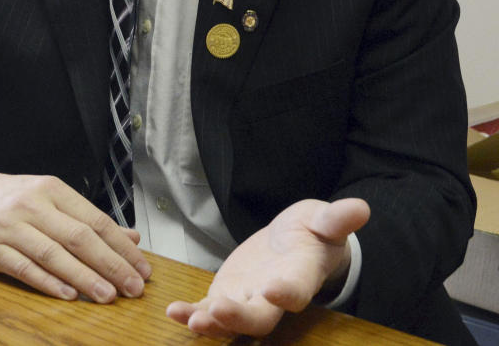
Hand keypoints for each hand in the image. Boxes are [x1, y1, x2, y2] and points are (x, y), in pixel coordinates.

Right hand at [0, 158, 150, 302]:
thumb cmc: (11, 199)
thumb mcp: (49, 199)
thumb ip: (87, 219)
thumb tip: (131, 239)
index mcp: (52, 189)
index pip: (94, 219)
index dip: (121, 247)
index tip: (143, 269)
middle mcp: (32, 204)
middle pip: (78, 237)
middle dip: (110, 264)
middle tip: (134, 288)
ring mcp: (9, 226)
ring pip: (53, 254)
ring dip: (84, 277)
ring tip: (108, 296)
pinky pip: (23, 267)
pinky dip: (47, 282)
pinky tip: (68, 295)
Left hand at [166, 197, 369, 338]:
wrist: (295, 245)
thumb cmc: (313, 232)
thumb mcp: (323, 219)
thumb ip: (336, 219)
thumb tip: (359, 208)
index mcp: (300, 275)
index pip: (296, 289)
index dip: (287, 292)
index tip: (274, 289)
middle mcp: (274, 297)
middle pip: (260, 318)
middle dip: (239, 318)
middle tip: (219, 311)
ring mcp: (249, 300)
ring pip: (231, 322)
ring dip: (211, 324)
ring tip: (190, 320)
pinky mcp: (227, 296)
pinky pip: (208, 311)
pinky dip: (192, 314)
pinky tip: (173, 312)